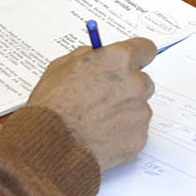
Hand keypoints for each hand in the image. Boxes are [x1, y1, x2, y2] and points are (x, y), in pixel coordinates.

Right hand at [25, 37, 158, 170]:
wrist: (49, 147)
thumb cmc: (51, 108)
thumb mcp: (61, 67)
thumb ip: (89, 56)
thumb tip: (100, 54)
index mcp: (119, 60)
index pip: (146, 49)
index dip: (137, 57)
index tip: (132, 63)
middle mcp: (135, 83)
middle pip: (143, 81)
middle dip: (128, 88)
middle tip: (104, 99)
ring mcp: (140, 112)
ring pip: (139, 108)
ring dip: (124, 112)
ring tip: (96, 122)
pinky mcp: (140, 137)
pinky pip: (136, 132)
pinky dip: (122, 134)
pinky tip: (100, 136)